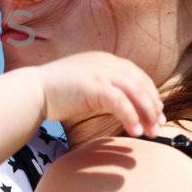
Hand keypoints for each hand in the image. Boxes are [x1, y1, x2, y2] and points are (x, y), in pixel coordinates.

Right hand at [36, 51, 164, 136]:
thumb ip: (104, 89)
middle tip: (158, 126)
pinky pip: (120, 103)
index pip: (137, 75)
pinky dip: (130, 116)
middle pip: (140, 83)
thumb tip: (122, 106)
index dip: (151, 94)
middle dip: (153, 106)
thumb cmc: (56, 92)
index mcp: (105, 60)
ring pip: (135, 91)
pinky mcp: (93, 86)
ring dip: (146, 113)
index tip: (157, 113)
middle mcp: (106, 62)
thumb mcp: (86, 85)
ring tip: (150, 131)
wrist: (33, 91)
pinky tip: (134, 131)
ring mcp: (99, 72)